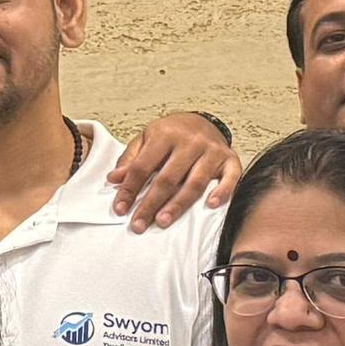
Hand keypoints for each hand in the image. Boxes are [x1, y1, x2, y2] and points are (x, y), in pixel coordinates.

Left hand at [104, 111, 237, 228]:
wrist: (204, 120)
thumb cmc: (171, 134)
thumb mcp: (146, 138)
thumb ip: (131, 159)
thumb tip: (114, 179)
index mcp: (164, 134)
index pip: (142, 166)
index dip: (129, 189)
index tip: (120, 209)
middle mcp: (190, 141)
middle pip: (167, 178)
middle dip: (151, 203)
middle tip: (139, 224)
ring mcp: (212, 150)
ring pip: (194, 182)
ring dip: (178, 204)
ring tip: (162, 221)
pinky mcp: (230, 159)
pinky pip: (230, 177)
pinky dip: (222, 191)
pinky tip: (211, 205)